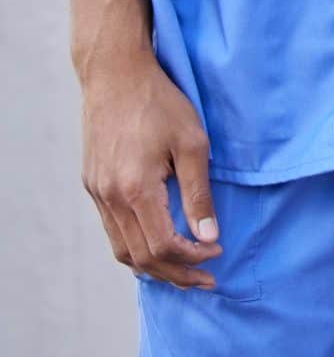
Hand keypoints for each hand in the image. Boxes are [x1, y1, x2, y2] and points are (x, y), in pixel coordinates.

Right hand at [79, 46, 220, 288]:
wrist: (116, 77)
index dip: (192, 258)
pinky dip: (135, 246)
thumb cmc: (160, 104)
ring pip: (121, 248)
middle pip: (140, 257)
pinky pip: (112, 230)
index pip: (163, 246)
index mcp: (135, 190)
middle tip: (205, 279)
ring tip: (183, 270)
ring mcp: (96, 193)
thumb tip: (208, 236)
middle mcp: (110, 198)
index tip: (217, 253)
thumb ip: (199, 194)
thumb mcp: (193, 144)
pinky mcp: (92, 185)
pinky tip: (157, 244)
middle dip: (175, 273)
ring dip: (153, 265)